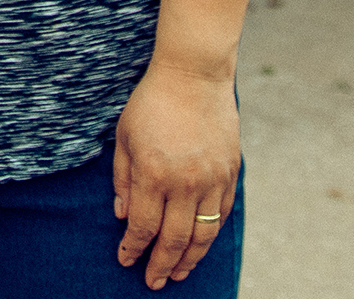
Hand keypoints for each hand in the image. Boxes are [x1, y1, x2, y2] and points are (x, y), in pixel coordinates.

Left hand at [111, 66, 239, 288]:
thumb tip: (123, 217)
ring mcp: (212, 179)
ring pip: (203, 233)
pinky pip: (221, 213)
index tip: (126, 260)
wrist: (194, 75)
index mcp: (153, 174)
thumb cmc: (151, 103)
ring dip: (190, 259)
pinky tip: (199, 244)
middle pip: (174, 239)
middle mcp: (185, 183)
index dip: (133, 248)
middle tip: (153, 281)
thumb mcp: (124, 138)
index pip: (143, 226)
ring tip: (178, 273)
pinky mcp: (230, 173)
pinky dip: (210, 233)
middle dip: (161, 264)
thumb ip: (123, 180)